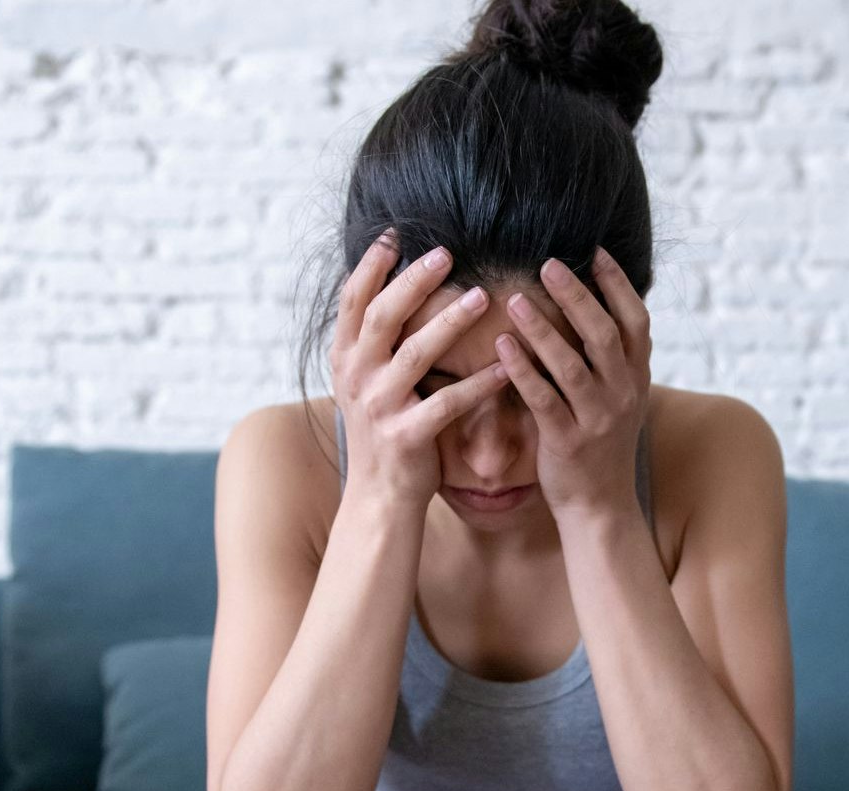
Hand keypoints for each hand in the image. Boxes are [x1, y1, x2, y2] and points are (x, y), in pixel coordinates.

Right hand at [330, 230, 510, 509]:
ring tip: (483, 296)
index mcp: (344, 358)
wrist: (379, 497)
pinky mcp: (405, 437)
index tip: (395, 233)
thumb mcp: (366, 381)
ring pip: (414, 354)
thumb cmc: (385, 430)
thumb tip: (396, 284)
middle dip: (414, 281)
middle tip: (446, 252)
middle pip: (383, 316)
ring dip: (450, 322)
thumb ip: (375, 340)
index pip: (352, 300)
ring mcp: (378, 408)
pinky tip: (504, 366)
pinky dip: (477, 383)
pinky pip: (446, 403)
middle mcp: (355, 378)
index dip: (371, 265)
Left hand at [495, 247, 653, 522]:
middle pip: (602, 334)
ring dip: (542, 330)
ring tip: (514, 300)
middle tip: (548, 264)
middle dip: (576, 296)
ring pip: (571, 366)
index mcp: (637, 377)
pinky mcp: (567, 442)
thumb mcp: (621, 396)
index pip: (636, 320)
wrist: (600, 506)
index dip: (617, 284)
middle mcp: (623, 393)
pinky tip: (502, 345)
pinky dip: (522, 370)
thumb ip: (612, 356)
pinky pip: (543, 400)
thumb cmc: (602, 442)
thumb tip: (591, 301)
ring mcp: (597, 419)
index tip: (594, 251)